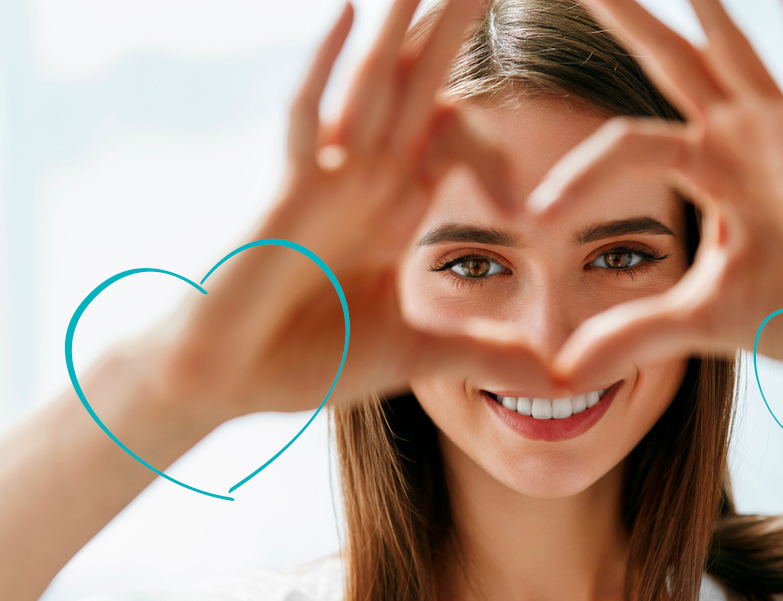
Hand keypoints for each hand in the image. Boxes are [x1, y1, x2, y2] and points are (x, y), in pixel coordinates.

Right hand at [143, 0, 557, 421]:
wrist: (225, 382)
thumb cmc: (305, 360)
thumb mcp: (417, 356)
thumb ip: (483, 355)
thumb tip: (557, 380)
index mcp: (395, 210)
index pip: (449, 135)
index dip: (489, 100)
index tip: (527, 61)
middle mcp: (364, 182)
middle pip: (417, 88)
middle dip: (453, 29)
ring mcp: (324, 183)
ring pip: (372, 87)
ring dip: (403, 27)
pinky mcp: (286, 196)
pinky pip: (307, 120)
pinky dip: (324, 68)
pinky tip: (348, 12)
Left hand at [528, 0, 782, 392]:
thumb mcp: (695, 322)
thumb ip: (629, 336)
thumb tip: (560, 374)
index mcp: (703, 170)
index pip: (624, 147)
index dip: (579, 176)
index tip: (536, 216)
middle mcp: (736, 139)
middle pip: (668, 63)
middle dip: (627, 19)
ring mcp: (782, 134)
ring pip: (731, 52)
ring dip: (703, 7)